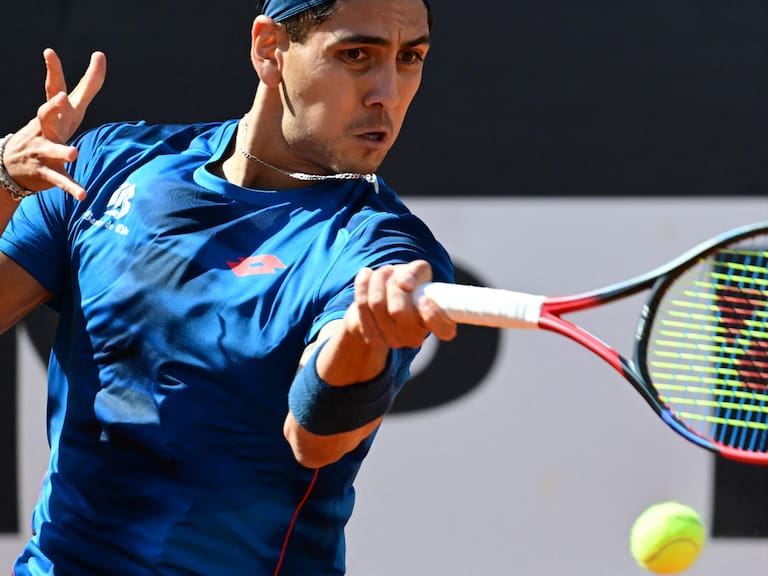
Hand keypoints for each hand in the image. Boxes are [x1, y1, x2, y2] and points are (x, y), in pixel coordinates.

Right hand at [3, 49, 105, 200]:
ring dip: (62, 151)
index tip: (48, 52)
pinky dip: (72, 186)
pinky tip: (83, 194)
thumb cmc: (50, 131)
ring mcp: (44, 150)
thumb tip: (101, 55)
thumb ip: (87, 86)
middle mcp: (45, 128)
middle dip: (51, 106)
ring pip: (52, 149)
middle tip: (59, 98)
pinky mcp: (47, 171)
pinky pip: (60, 179)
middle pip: (46, 113)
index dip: (52, 70)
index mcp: (53, 114)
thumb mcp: (68, 109)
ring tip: (74, 154)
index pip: (53, 88)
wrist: (14, 165)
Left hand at [346, 259, 455, 350]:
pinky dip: (362, 286)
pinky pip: (361, 307)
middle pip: (398, 310)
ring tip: (382, 272)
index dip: (433, 315)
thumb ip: (416, 272)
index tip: (422, 298)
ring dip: (377, 280)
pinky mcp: (373, 337)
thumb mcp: (419, 271)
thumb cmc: (410, 284)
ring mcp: (394, 341)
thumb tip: (405, 283)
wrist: (385, 297)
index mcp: (440, 324)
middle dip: (392, 284)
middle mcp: (417, 337)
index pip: (444, 329)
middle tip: (393, 271)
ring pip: (376, 304)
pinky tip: (366, 275)